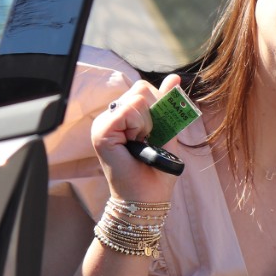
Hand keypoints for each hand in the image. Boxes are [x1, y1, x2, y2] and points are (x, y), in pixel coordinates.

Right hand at [91, 74, 184, 201]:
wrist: (148, 196)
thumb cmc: (157, 169)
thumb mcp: (167, 130)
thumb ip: (168, 104)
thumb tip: (174, 78)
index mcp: (125, 114)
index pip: (145, 88)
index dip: (159, 106)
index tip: (155, 132)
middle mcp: (111, 115)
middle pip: (142, 89)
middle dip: (154, 115)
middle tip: (148, 140)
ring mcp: (104, 122)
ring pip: (137, 98)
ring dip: (148, 123)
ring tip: (141, 144)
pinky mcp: (101, 131)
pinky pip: (127, 111)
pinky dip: (138, 127)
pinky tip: (134, 144)